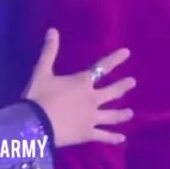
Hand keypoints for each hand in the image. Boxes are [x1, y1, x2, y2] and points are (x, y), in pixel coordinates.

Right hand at [24, 29, 134, 146]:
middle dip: (123, 86)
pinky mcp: (88, 134)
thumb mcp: (41, 71)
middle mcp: (92, 99)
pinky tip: (122, 139)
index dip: (115, 59)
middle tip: (133, 82)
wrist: (36, 124)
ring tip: (131, 113)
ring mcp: (92, 118)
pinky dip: (113, 137)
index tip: (127, 52)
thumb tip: (53, 29)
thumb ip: (49, 51)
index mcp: (82, 82)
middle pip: (112, 92)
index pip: (102, 67)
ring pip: (112, 115)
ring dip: (122, 114)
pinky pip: (104, 136)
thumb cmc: (39, 96)